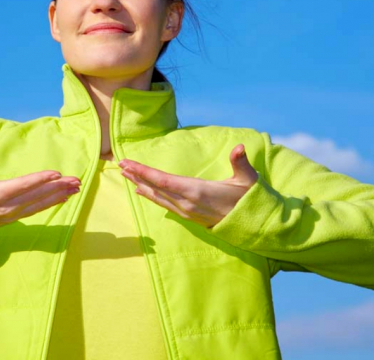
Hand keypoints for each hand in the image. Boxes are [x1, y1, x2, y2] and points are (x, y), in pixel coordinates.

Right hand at [0, 147, 80, 235]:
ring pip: (39, 204)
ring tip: (77, 188)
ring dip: (59, 196)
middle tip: (77, 180)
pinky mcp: (12, 218)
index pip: (21, 186)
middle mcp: (6, 206)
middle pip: (36, 196)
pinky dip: (51, 203)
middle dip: (58, 188)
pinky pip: (36, 210)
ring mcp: (10, 214)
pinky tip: (64, 198)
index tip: (56, 174)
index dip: (39, 179)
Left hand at [119, 144, 257, 228]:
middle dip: (137, 175)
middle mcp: (187, 202)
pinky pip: (164, 204)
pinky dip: (151, 195)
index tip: (128, 163)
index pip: (163, 180)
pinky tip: (142, 191)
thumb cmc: (249, 199)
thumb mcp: (248, 179)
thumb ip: (241, 162)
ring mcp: (187, 211)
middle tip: (120, 164)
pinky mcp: (188, 216)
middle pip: (156, 188)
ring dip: (141, 185)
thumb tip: (240, 147)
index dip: (144, 172)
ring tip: (126, 175)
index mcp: (197, 191)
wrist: (253, 225)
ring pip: (158, 197)